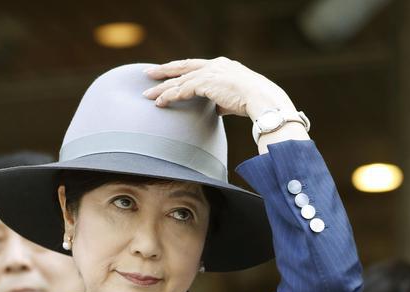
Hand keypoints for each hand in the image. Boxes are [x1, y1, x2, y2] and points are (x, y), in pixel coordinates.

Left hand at [143, 56, 298, 121]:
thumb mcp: (235, 98)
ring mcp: (210, 72)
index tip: (167, 72)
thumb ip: (223, 100)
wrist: (262, 99)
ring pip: (179, 80)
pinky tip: (160, 103)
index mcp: (222, 66)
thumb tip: (217, 108)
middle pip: (183, 67)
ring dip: (162, 89)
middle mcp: (214, 65)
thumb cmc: (254, 102)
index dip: (180, 70)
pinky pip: (182, 90)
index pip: (195, 66)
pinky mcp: (206, 83)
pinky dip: (169, 97)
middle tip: (148, 73)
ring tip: (147, 96)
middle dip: (164, 71)